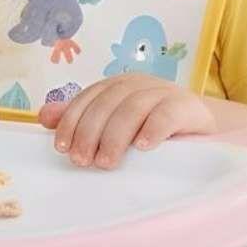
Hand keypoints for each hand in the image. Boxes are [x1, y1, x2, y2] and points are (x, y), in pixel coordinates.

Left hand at [38, 75, 215, 168]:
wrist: (202, 131)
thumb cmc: (151, 131)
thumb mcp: (115, 126)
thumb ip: (82, 119)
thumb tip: (44, 117)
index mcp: (117, 86)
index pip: (88, 98)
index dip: (72, 121)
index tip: (62, 148)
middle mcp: (138, 84)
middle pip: (108, 103)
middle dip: (90, 133)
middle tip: (83, 162)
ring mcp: (164, 93)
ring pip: (133, 108)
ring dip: (116, 136)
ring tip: (107, 162)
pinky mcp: (187, 107)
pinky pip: (167, 115)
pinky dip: (153, 130)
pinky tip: (143, 147)